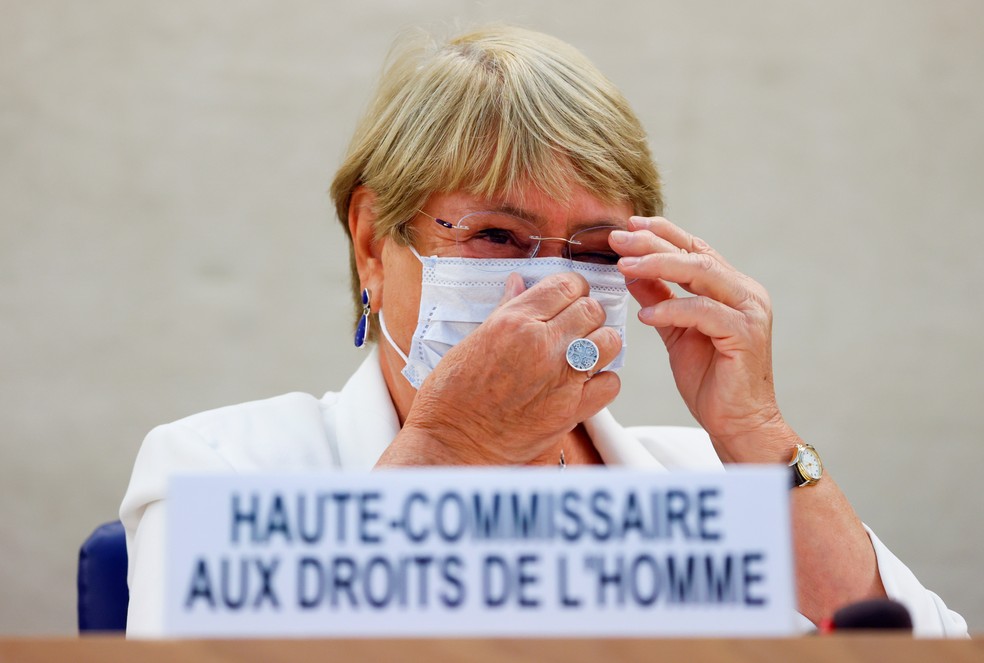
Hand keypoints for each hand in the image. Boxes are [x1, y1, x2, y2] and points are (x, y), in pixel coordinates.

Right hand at [397, 272, 621, 464]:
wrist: (452, 442)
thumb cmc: (452, 394)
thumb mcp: (473, 339)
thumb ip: (505, 309)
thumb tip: (519, 284)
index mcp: (514, 322)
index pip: (566, 285)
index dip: (572, 288)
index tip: (568, 298)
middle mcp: (542, 344)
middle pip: (592, 309)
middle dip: (587, 314)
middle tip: (575, 326)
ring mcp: (560, 377)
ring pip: (609, 341)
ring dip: (599, 343)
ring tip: (583, 352)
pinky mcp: (571, 410)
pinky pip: (610, 384)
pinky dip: (602, 381)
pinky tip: (584, 383)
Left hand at [612, 216, 795, 462]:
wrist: (738, 423)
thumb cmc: (711, 381)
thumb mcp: (676, 333)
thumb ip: (660, 300)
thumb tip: (632, 273)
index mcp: (731, 288)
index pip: (695, 249)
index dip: (662, 233)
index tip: (628, 226)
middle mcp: (745, 292)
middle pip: (695, 254)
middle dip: (653, 243)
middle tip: (618, 239)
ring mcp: (749, 311)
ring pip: (702, 273)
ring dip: (659, 267)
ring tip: (625, 267)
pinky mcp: (746, 333)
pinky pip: (703, 311)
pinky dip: (672, 309)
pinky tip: (645, 315)